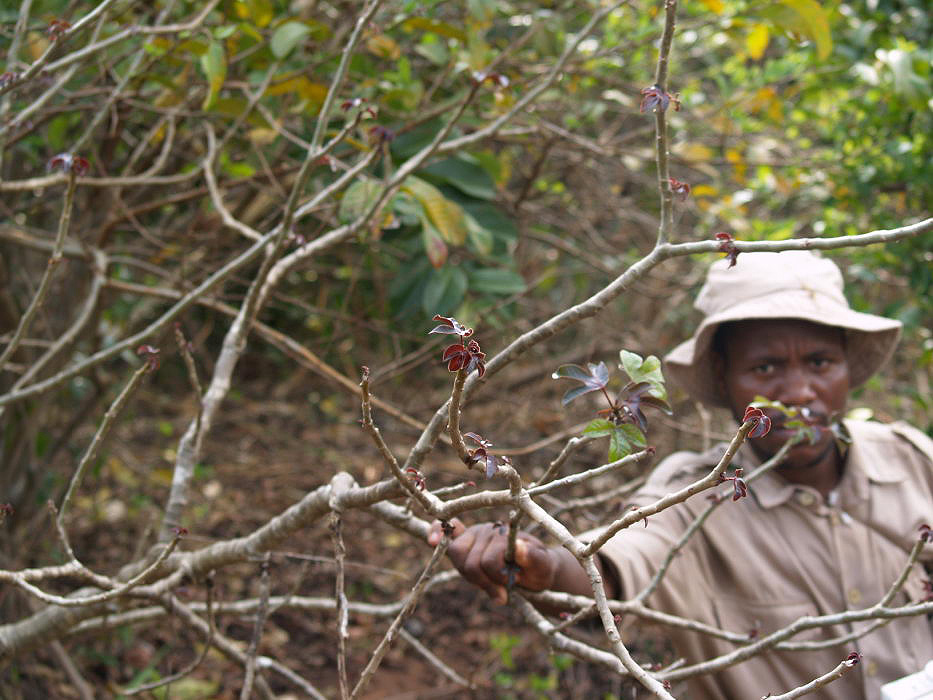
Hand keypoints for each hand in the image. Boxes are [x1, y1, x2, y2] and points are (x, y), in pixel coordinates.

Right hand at [427, 519, 557, 603]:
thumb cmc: (539, 567)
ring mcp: (473, 534)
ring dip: (474, 578)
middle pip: (470, 563)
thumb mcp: (543, 566)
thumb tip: (519, 548)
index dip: (496, 579)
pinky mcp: (464, 541)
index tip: (507, 590)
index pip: (487, 561)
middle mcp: (486, 531)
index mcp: (504, 534)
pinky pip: (447, 530)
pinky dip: (436, 532)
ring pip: (458, 558)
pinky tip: (432, 540)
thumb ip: (534, 558)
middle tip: (504, 593)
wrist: (537, 568)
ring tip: (493, 587)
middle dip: (485, 583)